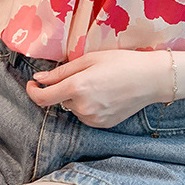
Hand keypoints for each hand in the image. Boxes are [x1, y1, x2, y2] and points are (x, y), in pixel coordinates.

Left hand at [25, 49, 172, 128]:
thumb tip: (39, 79)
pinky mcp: (102, 125)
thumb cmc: (122, 63)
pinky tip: (106, 95)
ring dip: (78, 98)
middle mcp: (83, 107)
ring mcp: (93, 118)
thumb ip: (61, 71)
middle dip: (65, 89)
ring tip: (100, 85)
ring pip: (74, 108)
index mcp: (77, 87)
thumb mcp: (90, 59)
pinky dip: (89, 106)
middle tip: (85, 75)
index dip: (33, 91)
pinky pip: (86, 115)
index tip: (33, 84)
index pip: (42, 97)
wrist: (151, 79)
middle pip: (60, 100)